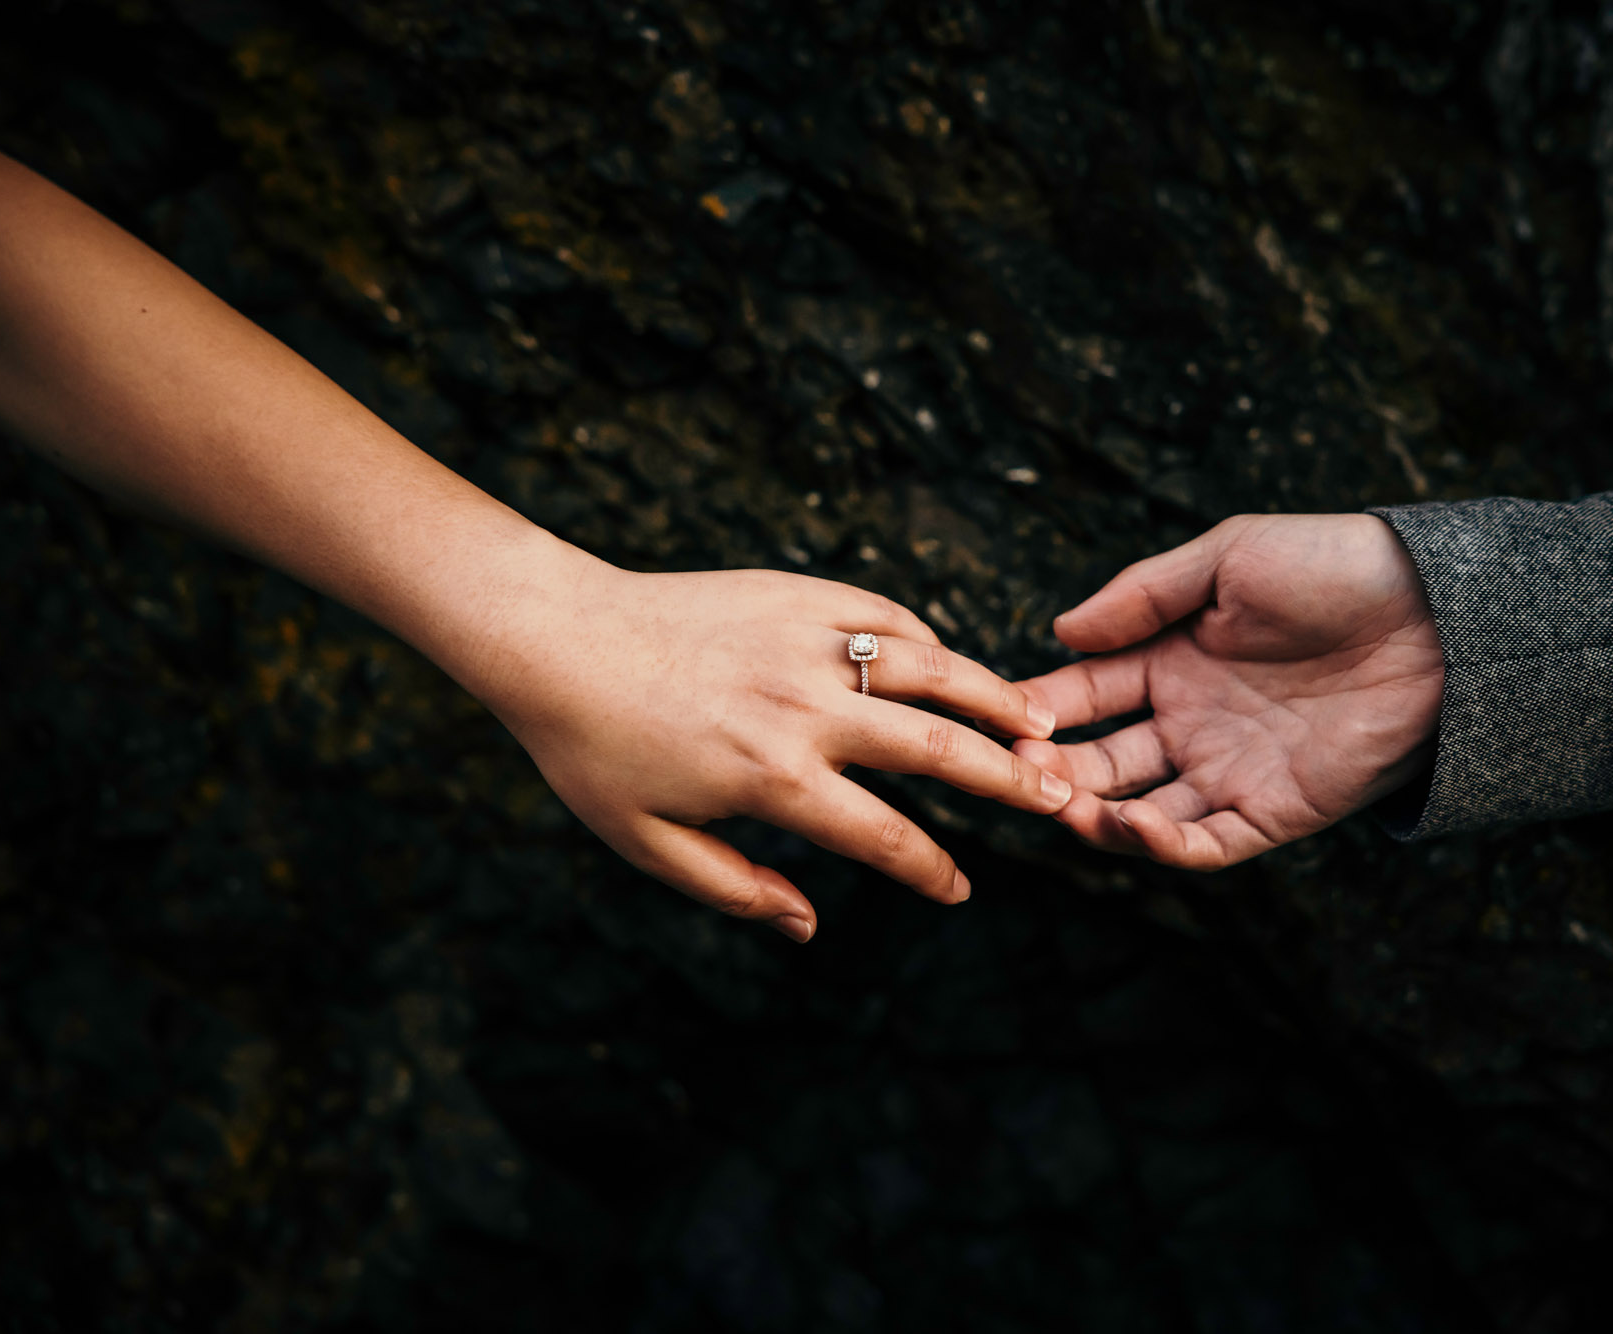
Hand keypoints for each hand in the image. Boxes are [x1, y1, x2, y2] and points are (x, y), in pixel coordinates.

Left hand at [468, 543, 1070, 940]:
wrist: (556, 635)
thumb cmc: (593, 749)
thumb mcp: (646, 843)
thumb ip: (735, 889)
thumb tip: (809, 925)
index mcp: (773, 779)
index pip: (884, 838)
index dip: (932, 872)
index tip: (958, 890)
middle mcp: (805, 709)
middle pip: (937, 748)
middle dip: (1007, 780)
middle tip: (1056, 797)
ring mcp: (806, 642)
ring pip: (931, 668)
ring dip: (994, 698)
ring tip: (1041, 721)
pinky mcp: (798, 594)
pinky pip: (886, 616)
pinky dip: (929, 643)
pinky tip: (952, 666)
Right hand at [1013, 514, 1443, 868]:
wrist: (1438, 615)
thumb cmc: (1335, 568)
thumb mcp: (1228, 557)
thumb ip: (1142, 596)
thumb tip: (1060, 633)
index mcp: (1171, 659)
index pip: (1084, 692)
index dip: (1039, 706)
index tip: (998, 713)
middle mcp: (1192, 721)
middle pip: (1100, 761)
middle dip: (1052, 770)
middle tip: (1016, 771)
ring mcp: (1231, 769)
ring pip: (1141, 813)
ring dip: (1095, 816)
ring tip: (1061, 805)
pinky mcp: (1276, 809)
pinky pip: (1207, 842)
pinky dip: (1163, 845)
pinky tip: (1131, 826)